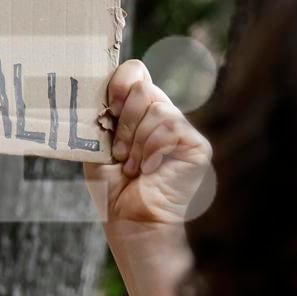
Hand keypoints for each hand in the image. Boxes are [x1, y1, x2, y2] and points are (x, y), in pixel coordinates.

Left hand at [87, 60, 214, 231]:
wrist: (130, 222)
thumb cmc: (113, 189)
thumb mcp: (99, 145)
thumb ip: (103, 114)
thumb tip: (105, 84)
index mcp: (140, 113)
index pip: (135, 73)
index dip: (120, 83)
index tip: (109, 108)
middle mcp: (164, 117)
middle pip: (143, 87)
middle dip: (123, 123)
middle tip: (119, 153)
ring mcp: (182, 131)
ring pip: (156, 109)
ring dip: (136, 142)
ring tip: (133, 168)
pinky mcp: (197, 146)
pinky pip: (170, 127)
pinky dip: (152, 149)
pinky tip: (149, 170)